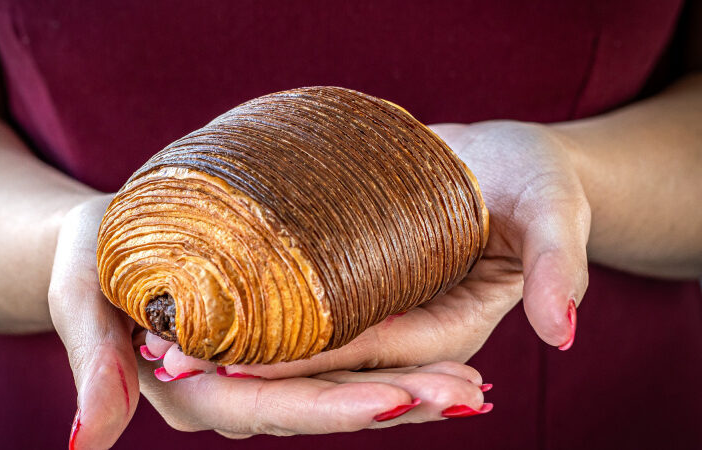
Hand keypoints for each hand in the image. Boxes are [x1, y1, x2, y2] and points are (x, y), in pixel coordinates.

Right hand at [49, 197, 491, 446]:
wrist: (102, 242)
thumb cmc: (89, 260)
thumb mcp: (80, 301)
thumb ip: (95, 367)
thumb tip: (85, 444)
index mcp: (194, 392)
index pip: (273, 407)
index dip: (336, 404)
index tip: (400, 396)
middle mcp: (236, 392)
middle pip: (325, 406)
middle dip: (398, 400)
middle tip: (470, 393)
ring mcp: (262, 373)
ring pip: (343, 387)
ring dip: (410, 386)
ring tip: (475, 387)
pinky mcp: (280, 346)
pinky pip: (340, 358)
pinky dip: (390, 359)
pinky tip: (440, 358)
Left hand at [157, 120, 590, 379]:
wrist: (503, 163)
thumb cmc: (531, 180)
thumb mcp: (555, 206)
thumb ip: (557, 263)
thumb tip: (563, 331)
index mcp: (450, 328)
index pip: (373, 353)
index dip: (307, 361)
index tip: (238, 363)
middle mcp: (407, 332)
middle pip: (323, 362)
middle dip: (250, 368)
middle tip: (170, 363)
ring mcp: (378, 314)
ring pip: (302, 347)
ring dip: (236, 350)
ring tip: (163, 347)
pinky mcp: (356, 290)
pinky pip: (301, 314)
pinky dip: (253, 317)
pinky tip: (200, 309)